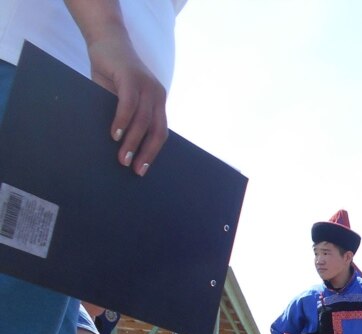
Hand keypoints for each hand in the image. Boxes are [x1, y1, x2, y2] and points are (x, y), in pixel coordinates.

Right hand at [82, 29, 167, 174]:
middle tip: (134, 170)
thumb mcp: (119, 98)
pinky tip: (114, 135)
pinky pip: (129, 105)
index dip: (152, 152)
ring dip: (132, 142)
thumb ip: (123, 116)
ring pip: (143, 121)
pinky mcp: (131, 77)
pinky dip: (122, 121)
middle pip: (156, 130)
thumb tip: (117, 145)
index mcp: (157, 102)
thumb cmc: (111, 73)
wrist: (106, 40)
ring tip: (122, 158)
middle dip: (146, 152)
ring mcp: (146, 86)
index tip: (143, 169)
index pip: (160, 133)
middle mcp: (157, 95)